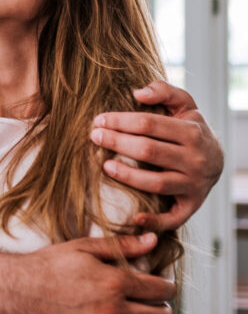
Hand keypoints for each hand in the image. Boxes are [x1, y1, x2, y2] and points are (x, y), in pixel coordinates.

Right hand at [6, 233, 173, 313]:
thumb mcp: (85, 247)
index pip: (157, 289)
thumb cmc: (50, 264)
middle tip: (163, 306)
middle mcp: (111, 311)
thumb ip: (122, 245)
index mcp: (113, 282)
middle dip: (166, 311)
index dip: (168, 287)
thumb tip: (152, 239)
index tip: (166, 285)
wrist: (18, 289)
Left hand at [90, 80, 223, 229]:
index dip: (120, 121)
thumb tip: (138, 93)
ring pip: (156, 183)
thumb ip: (164, 91)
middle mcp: (194, 160)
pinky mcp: (191, 206)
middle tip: (94, 137)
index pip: (148, 124)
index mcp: (191, 132)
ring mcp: (193, 185)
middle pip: (148, 151)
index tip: (99, 119)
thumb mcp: (185, 105)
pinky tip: (133, 218)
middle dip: (116, 143)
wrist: (218, 160)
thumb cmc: (191, 129)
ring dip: (127, 176)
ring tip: (104, 166)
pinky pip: (172, 219)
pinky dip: (154, 222)